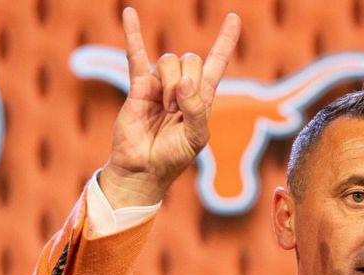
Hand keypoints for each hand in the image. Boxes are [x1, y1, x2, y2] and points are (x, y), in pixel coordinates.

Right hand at [100, 7, 240, 207]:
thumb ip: (196, 109)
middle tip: (177, 110)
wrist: (143, 169)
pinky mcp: (138, 87)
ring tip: (164, 109)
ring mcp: (159, 84)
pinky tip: (129, 14)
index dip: (225, 41)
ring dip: (168, 86)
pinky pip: (135, 55)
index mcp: (202, 97)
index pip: (217, 62)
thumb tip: (184, 81)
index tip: (234, 18)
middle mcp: (182, 86)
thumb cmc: (173, 157)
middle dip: (186, 82)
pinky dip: (133, 34)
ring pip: (168, 61)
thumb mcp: (196, 137)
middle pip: (191, 59)